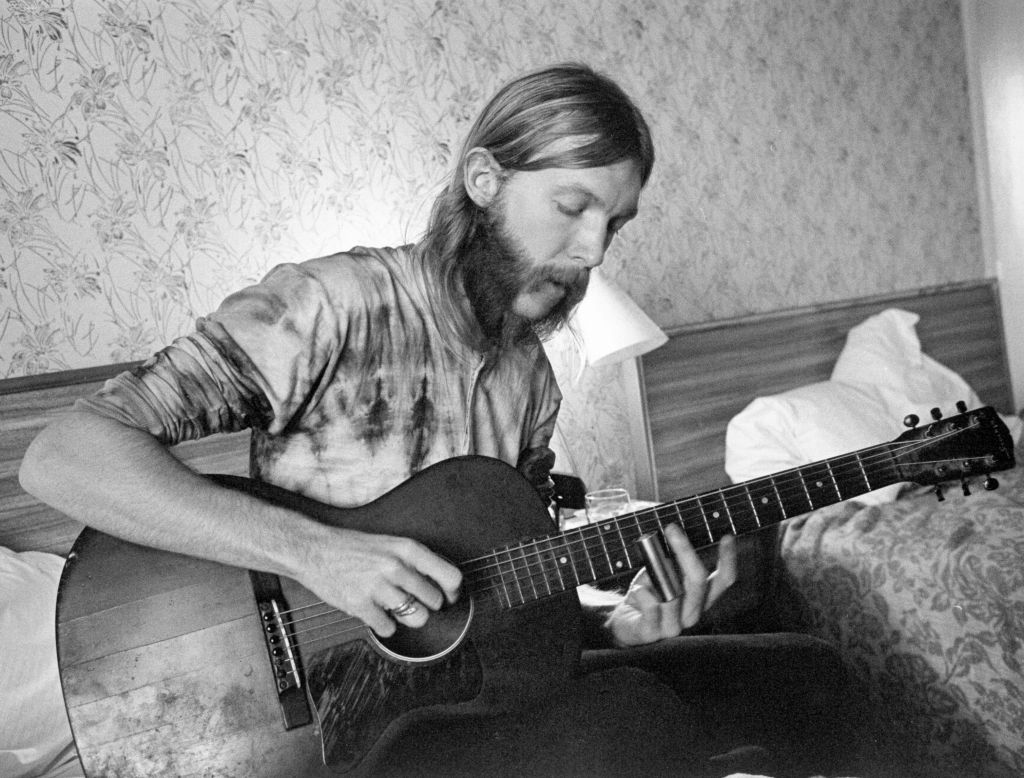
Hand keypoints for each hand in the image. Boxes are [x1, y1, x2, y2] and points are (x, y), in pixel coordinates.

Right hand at [294, 526, 461, 637]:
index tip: (448, 597)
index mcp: (407, 549)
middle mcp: (396, 566)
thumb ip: (416, 561)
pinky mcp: (361, 605)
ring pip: (417, 618)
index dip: (453, 592)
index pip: (450, 576)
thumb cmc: (354, 547)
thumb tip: (444, 582)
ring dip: (409, 618)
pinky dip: (384, 625)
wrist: (314, 549)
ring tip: (395, 607)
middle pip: (434, 601)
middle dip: (426, 605)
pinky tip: (375, 612)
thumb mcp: (391, 543)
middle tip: (412, 600)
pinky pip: (389, 629)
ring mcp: (378, 586)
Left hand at [604, 526, 736, 646]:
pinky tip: (637, 589)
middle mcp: (692, 614)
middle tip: (671, 528)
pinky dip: (644, 594)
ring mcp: (673, 626)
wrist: (622, 621)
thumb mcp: (660, 574)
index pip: (723, 581)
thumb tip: (671, 544)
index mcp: (700, 599)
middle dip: (685, 551)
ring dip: (657, 576)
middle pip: (698, 581)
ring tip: (645, 570)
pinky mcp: (651, 633)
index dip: (728, 560)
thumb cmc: (646, 593)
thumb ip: (670, 563)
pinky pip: (652, 609)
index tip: (727, 537)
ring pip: (674, 596)